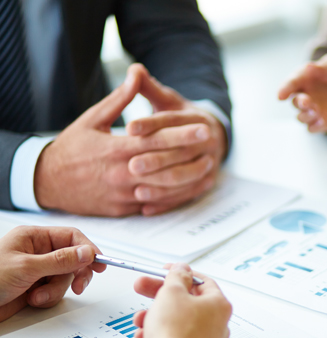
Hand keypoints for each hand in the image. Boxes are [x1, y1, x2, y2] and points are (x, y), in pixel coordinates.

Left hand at [0, 226, 105, 321]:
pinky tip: (31, 300)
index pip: (71, 237)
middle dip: (75, 274)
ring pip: (65, 278)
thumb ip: (60, 260)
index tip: (100, 262)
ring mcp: (37, 271)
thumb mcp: (26, 268)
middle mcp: (37, 252)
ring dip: (55, 290)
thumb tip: (87, 252)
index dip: (88, 249)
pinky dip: (47, 299)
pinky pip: (55, 291)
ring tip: (37, 296)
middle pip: (73, 259)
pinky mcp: (36, 288)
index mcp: (33, 237)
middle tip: (79, 285)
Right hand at [34, 64, 223, 216]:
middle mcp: (123, 173)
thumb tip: (137, 73)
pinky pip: (155, 205)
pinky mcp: (124, 209)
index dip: (182, 134)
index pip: (156, 141)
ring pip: (164, 188)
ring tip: (208, 167)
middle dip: (192, 155)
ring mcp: (124, 194)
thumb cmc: (71, 147)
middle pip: (165, 165)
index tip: (203, 128)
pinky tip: (191, 188)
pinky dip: (175, 197)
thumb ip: (120, 99)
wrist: (47, 181)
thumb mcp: (93, 119)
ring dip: (189, 179)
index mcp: (116, 149)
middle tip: (214, 145)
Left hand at [125, 65, 227, 215]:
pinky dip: (167, 203)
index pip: (173, 121)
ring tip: (137, 191)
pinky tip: (146, 208)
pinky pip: (187, 195)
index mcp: (197, 119)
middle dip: (156, 160)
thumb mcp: (168, 101)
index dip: (152, 124)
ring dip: (162, 186)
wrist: (212, 135)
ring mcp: (210, 163)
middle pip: (180, 152)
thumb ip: (150, 88)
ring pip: (185, 177)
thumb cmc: (181, 118)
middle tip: (131, 165)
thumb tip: (135, 69)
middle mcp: (208, 141)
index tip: (129, 128)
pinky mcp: (206, 182)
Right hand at [132, 264, 231, 337]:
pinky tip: (145, 335)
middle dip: (161, 294)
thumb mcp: (172, 293)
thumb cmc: (176, 333)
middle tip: (144, 288)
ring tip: (141, 319)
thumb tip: (182, 270)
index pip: (202, 281)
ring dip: (156, 316)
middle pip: (187, 301)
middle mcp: (217, 323)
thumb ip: (177, 276)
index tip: (166, 271)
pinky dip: (159, 334)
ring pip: (178, 320)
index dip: (181, 273)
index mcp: (219, 304)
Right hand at [278, 53, 326, 132]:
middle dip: (299, 103)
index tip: (281, 96)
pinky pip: (312, 128)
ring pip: (301, 117)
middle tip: (307, 102)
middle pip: (295, 102)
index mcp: (304, 79)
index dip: (284, 89)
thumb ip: (323, 66)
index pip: (291, 83)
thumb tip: (310, 67)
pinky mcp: (320, 122)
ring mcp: (312, 110)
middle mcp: (305, 95)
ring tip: (316, 111)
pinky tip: (322, 122)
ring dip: (306, 116)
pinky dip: (315, 126)